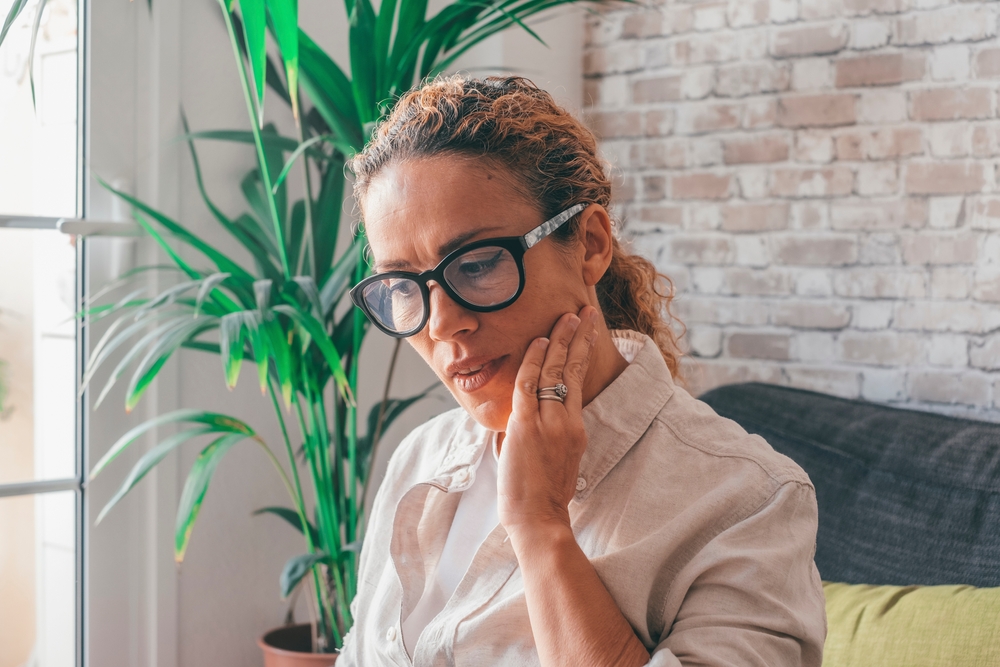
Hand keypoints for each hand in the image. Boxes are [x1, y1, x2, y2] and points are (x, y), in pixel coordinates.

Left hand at [497, 306, 599, 537]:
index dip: (582, 353)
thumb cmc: (543, 497)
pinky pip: (529, 386)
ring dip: (560, 341)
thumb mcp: (554, 462)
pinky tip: (540, 343)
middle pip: (574, 370)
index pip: (579, 382)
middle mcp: (567, 421)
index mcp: (576, 430)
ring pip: (555, 372)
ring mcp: (549, 423)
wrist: (539, 519)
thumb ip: (543, 435)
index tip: (587, 331)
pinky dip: (533, 363)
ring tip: (567, 316)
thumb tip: (522, 419)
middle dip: (579, 337)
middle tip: (585, 311)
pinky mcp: (527, 427)